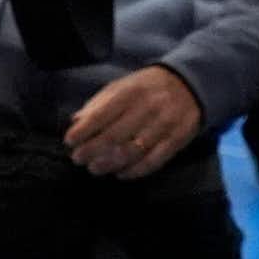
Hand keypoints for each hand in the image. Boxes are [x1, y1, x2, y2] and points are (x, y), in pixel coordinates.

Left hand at [65, 65, 203, 179]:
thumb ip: (98, 104)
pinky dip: (136, 171)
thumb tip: (76, 122)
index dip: (83, 131)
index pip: (100, 116)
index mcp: (128, 94)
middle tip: (78, 159)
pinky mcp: (177, 140)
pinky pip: (155, 160)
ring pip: (133, 151)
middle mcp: (145, 110)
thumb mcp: (120, 87)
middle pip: (114, 136)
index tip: (69, 141)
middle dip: (92, 150)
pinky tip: (121, 173)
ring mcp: (163, 126)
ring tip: (95, 169)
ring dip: (110, 163)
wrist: (188, 85)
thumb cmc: (145, 87)